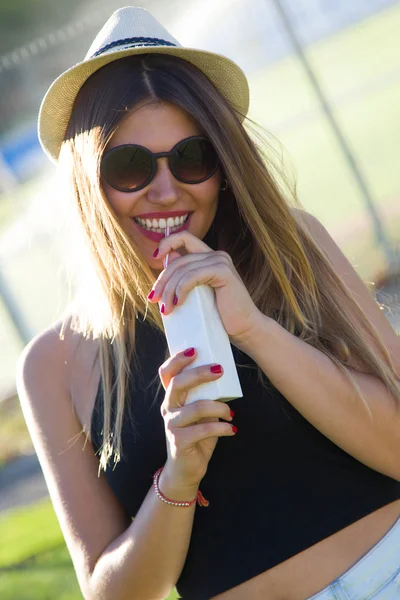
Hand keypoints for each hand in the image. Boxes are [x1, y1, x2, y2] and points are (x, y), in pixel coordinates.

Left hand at [148, 231, 262, 346]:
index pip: (184, 237)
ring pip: (182, 269)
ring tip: (166, 309)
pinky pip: (192, 276)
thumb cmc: (220, 316)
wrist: (244, 329)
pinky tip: (178, 303)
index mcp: (210, 257)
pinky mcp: (224, 272)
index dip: (166, 243)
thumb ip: (184, 279)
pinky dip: (181, 289)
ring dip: (169, 290)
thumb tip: (164, 266)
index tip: (154, 258)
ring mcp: (221, 262)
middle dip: (162, 280)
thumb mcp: (197, 295)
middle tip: (154, 299)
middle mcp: (216, 255)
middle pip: (178, 260)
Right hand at [159, 347, 235, 490]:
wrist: (185, 470)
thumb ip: (204, 396)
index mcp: (172, 398)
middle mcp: (168, 408)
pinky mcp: (179, 441)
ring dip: (219, 408)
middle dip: (200, 373)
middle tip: (220, 370)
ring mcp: (171, 425)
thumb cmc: (196, 436)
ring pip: (196, 407)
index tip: (194, 350)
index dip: (177, 359)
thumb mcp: (199, 412)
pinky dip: (222, 428)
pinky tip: (232, 429)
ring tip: (231, 413)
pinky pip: (204, 429)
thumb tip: (223, 375)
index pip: (166, 373)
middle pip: (179, 383)